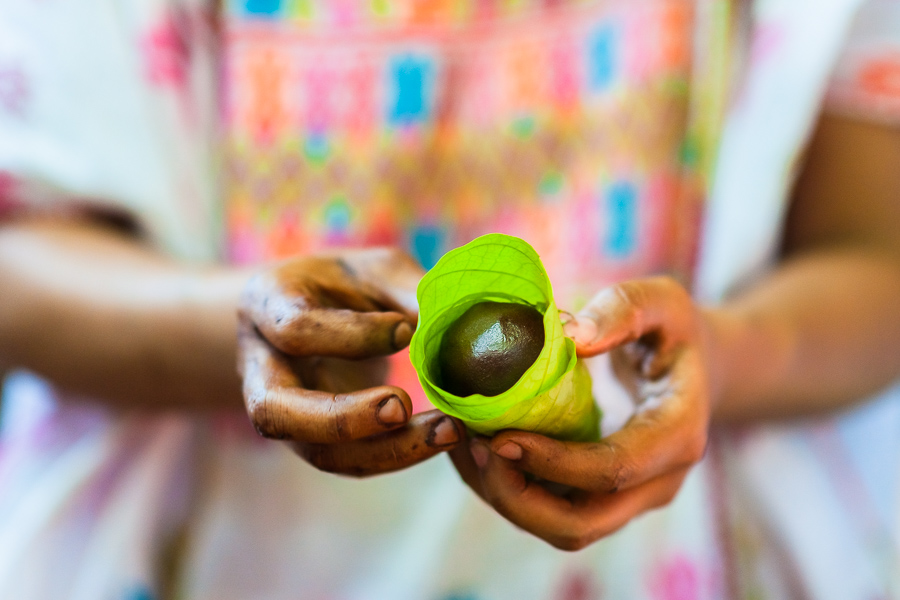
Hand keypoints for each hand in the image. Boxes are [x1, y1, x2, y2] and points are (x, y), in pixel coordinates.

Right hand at [238, 248, 463, 476]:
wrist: (317, 313)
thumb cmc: (349, 284)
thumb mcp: (376, 270)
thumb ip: (408, 292)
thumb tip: (454, 326)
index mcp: (267, 304)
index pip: (295, 329)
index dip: (352, 334)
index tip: (406, 329)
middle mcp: (261, 366)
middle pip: (275, 410)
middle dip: (343, 417)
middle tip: (403, 406)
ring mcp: (284, 412)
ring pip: (318, 451)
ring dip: (386, 449)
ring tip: (448, 431)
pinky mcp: (315, 440)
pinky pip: (351, 462)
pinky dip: (399, 455)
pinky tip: (442, 437)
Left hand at [450, 277, 710, 549]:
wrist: (690, 368)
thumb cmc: (672, 331)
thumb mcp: (661, 303)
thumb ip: (622, 311)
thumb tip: (573, 335)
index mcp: (677, 436)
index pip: (613, 470)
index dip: (553, 462)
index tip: (500, 435)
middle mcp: (655, 483)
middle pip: (579, 524)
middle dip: (515, 496)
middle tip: (472, 444)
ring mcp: (627, 498)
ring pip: (556, 526)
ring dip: (501, 494)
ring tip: (461, 440)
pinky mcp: (598, 497)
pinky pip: (546, 512)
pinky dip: (502, 487)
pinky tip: (470, 445)